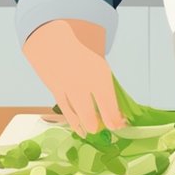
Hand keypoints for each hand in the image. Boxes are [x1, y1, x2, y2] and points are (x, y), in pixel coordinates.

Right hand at [22, 19, 125, 135]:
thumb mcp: (99, 68)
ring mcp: (68, 88)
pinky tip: (82, 131)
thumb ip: (107, 90)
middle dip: (105, 124)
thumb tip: (117, 114)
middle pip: (95, 114)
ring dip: (90, 125)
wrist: (53, 42)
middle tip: (111, 126)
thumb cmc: (81, 57)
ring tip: (96, 127)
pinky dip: (76, 124)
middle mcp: (83, 82)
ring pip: (80, 116)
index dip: (116, 119)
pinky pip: (67, 112)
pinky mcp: (56, 91)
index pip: (110, 105)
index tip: (121, 123)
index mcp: (99, 73)